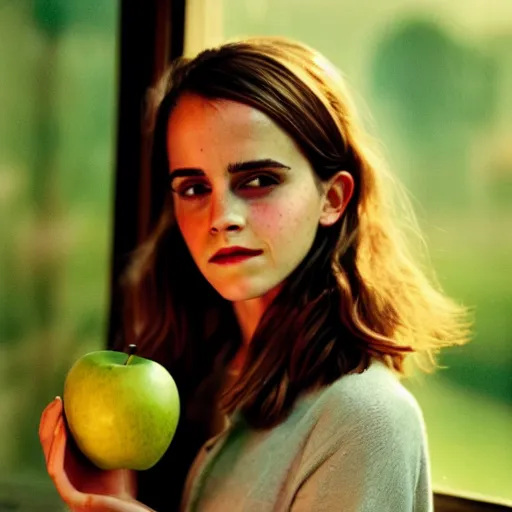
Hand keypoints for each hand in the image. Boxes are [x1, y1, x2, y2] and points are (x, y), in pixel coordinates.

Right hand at [39, 397, 153, 511]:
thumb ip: (117, 429)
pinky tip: (63, 432)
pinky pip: (56, 471)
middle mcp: (67, 474)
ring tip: (57, 410)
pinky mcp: (70, 497)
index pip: (60, 438)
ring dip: (50, 431)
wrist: (132, 510)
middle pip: (50, 445)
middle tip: (58, 398)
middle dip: (50, 420)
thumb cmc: (128, 479)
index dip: (58, 418)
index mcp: (74, 464)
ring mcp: (67, 486)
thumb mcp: (120, 448)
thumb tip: (127, 396)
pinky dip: (57, 449)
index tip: (66, 395)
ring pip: (50, 456)